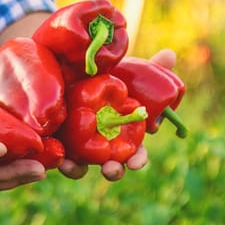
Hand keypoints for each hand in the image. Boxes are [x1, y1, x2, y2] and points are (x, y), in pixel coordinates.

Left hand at [58, 49, 177, 180]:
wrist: (72, 71)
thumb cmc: (111, 77)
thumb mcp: (130, 72)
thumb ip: (151, 67)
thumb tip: (169, 54)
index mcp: (125, 135)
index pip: (136, 153)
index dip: (138, 159)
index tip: (135, 163)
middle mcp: (103, 145)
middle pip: (111, 165)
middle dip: (113, 171)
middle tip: (111, 169)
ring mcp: (78, 147)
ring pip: (81, 167)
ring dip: (78, 171)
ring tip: (72, 167)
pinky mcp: (56, 142)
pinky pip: (56, 157)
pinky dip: (58, 160)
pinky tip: (57, 159)